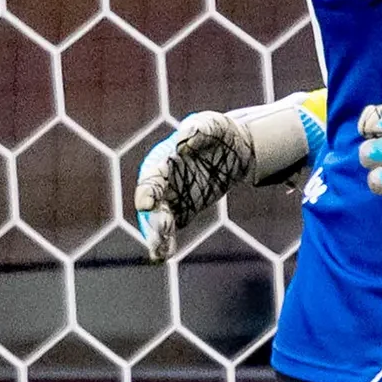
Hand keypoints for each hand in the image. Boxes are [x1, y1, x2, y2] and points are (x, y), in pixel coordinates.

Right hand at [133, 93, 323, 260]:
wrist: (234, 150)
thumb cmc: (219, 133)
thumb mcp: (213, 125)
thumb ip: (199, 128)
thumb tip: (183, 140)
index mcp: (164, 159)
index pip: (152, 177)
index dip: (148, 190)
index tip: (147, 203)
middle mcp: (163, 181)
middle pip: (152, 202)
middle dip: (152, 217)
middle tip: (159, 230)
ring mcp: (172, 197)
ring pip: (158, 219)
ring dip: (156, 235)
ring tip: (158, 251)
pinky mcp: (184, 209)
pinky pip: (172, 227)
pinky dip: (166, 241)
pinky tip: (163, 256)